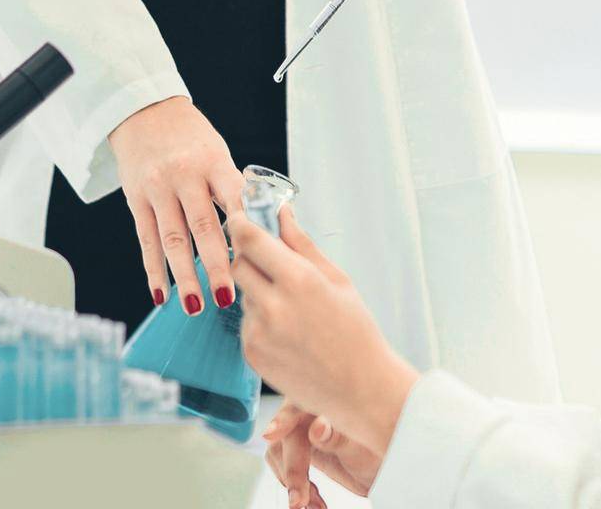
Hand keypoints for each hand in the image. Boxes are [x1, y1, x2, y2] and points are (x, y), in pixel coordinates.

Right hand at [108, 97, 244, 315]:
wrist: (143, 109)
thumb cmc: (188, 134)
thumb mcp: (217, 150)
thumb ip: (232, 187)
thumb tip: (259, 225)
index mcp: (213, 161)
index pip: (234, 199)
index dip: (246, 230)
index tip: (259, 258)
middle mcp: (184, 174)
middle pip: (203, 227)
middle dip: (216, 265)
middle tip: (228, 297)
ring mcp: (157, 187)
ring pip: (172, 239)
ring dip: (184, 277)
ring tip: (195, 306)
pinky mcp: (136, 198)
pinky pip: (146, 240)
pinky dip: (154, 270)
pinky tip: (161, 294)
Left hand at [231, 207, 417, 462]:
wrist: (361, 389)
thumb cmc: (356, 329)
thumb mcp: (335, 278)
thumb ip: (301, 242)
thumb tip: (282, 211)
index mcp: (298, 279)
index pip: (249, 238)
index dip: (240, 223)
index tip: (240, 217)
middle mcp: (273, 305)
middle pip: (238, 264)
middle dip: (249, 257)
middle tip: (269, 261)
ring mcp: (259, 333)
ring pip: (244, 294)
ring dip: (258, 291)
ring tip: (291, 308)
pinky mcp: (252, 355)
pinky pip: (246, 323)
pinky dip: (260, 320)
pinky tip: (288, 332)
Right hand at [263, 401, 383, 505]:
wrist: (381, 466)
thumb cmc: (377, 450)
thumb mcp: (361, 448)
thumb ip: (338, 437)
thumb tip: (317, 428)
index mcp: (323, 399)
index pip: (298, 406)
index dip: (284, 418)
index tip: (271, 434)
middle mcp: (308, 408)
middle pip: (286, 437)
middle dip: (291, 471)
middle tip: (299, 502)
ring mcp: (301, 428)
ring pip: (279, 453)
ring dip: (291, 483)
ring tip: (310, 505)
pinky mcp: (299, 448)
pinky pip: (284, 467)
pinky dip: (295, 488)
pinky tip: (313, 502)